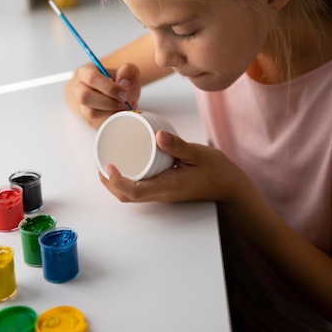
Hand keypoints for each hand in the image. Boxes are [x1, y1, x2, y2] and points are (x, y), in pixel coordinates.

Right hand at [65, 62, 140, 127]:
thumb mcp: (126, 71)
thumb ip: (127, 72)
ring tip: (124, 108)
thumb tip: (125, 85)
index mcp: (86, 73)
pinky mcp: (87, 119)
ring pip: (90, 113)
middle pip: (85, 97)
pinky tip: (121, 113)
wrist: (112, 93)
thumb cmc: (117, 81)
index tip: (125, 94)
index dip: (110, 88)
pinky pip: (97, 123)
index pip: (92, 78)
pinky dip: (111, 119)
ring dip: (110, 112)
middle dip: (109, 102)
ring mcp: (81, 105)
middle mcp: (79, 89)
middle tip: (125, 103)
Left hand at [99, 130, 244, 202]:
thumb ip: (178, 145)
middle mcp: (162, 193)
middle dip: (109, 182)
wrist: (230, 187)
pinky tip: (128, 163)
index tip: (107, 165)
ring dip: (116, 182)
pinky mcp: (165, 188)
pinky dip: (128, 179)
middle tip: (101, 160)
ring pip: (132, 194)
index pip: (134, 191)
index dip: (116, 180)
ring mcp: (163, 193)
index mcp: (168, 187)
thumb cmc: (217, 171)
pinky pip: (141, 188)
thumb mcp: (199, 154)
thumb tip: (157, 135)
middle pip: (127, 196)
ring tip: (109, 161)